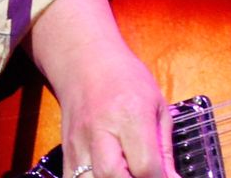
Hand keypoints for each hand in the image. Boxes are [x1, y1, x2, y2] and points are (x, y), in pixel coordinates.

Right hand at [29, 0, 178, 177]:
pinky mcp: (65, 153)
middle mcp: (101, 132)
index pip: (144, 164)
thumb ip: (164, 148)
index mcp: (131, 116)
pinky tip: (109, 176)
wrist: (86, 64)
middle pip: (113, 176)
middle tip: (148, 177)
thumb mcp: (157, 106)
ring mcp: (79, 144)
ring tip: (128, 176)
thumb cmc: (128, 81)